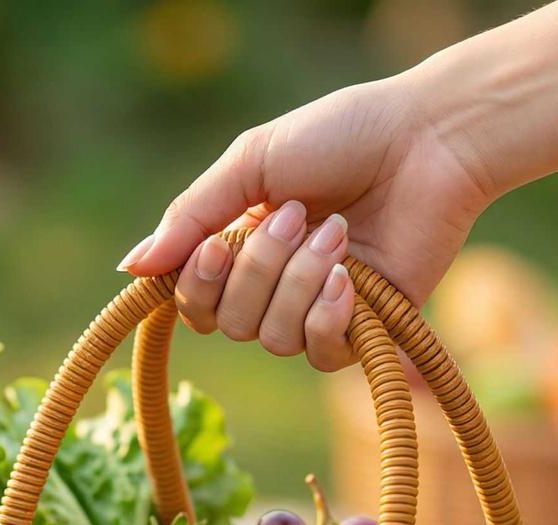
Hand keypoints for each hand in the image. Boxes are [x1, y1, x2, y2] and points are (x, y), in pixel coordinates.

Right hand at [118, 71, 493, 370]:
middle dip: (260, 270)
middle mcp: (273, 286)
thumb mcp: (252, 163)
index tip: (220, 244)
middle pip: (231, 324)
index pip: (195, 302)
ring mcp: (315, 310)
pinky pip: (320, 354)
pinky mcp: (361, 330)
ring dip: (300, 283)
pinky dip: (329, 316)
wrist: (426, 143)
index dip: (200, 286)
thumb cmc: (342, 137)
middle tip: (299, 216)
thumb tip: (130, 267)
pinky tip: (351, 277)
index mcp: (240, 246)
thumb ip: (192, 216)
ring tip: (336, 232)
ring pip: (273, 340)